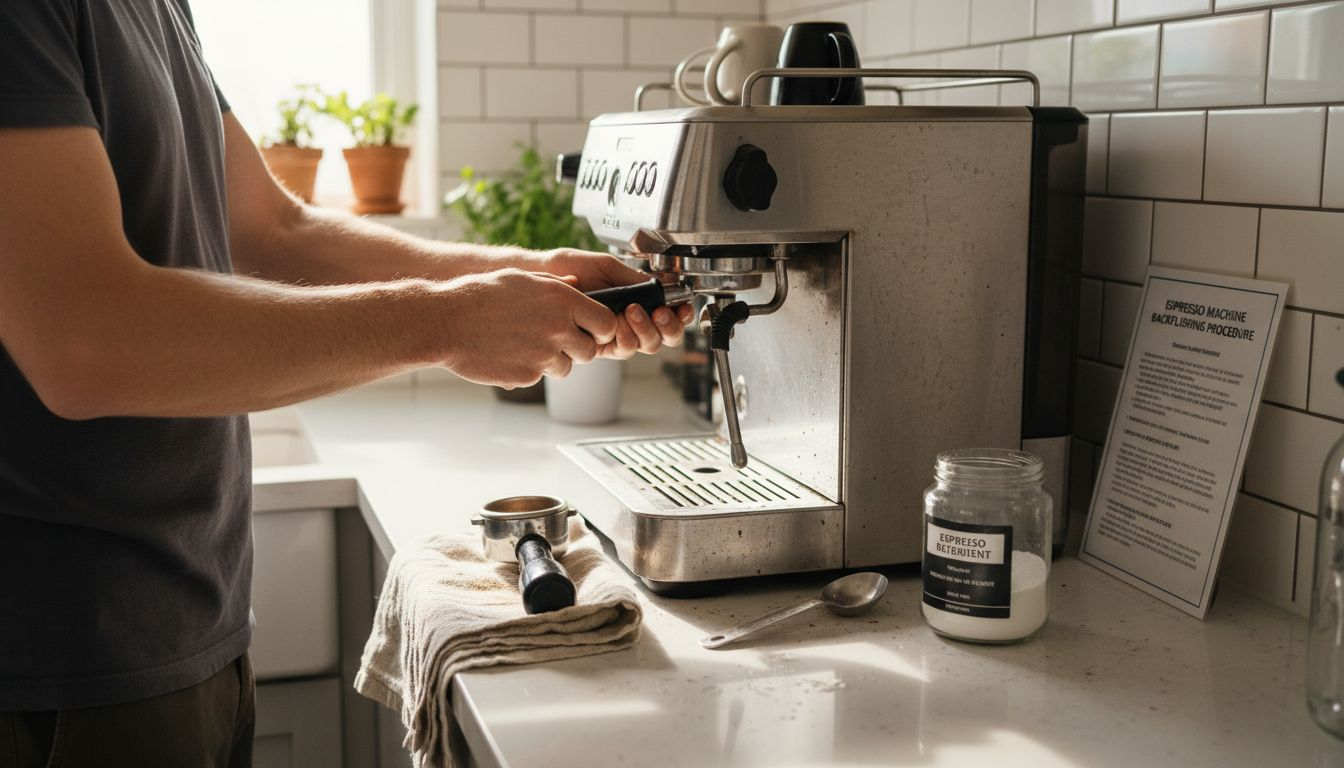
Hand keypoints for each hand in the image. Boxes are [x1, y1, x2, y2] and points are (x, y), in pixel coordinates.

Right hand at [438, 268, 616, 387]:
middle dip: (577, 348)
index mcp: (563, 300)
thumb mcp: (521, 278)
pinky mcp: (528, 376)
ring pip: (566, 367)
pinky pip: (539, 376)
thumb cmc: (480, 295)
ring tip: (525, 343)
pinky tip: (508, 352)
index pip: (606, 323)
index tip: (590, 330)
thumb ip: (555, 285)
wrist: (446, 323)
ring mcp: (544, 355)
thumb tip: (577, 284)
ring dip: (553, 360)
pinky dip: (529, 368)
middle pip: (590, 351)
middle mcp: (559, 329)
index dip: (600, 329)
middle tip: (555, 339)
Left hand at [529, 248, 693, 359]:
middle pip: (660, 338)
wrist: (542, 277)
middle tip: (658, 313)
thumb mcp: (607, 267)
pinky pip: (621, 350)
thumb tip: (662, 286)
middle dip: (666, 327)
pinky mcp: (596, 346)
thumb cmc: (570, 269)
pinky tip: (619, 321)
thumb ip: (635, 280)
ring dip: (644, 330)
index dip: (678, 316)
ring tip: (631, 310)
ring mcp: (612, 336)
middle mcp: (626, 322)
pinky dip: (626, 336)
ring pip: (643, 346)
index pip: (665, 316)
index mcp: (634, 301)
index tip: (681, 307)